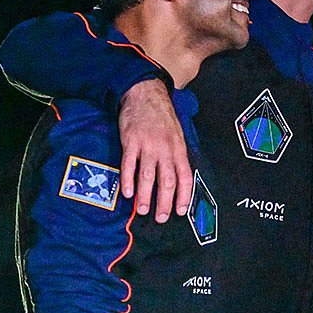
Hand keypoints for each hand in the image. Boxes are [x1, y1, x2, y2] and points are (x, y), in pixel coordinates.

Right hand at [118, 80, 190, 222]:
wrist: (145, 94)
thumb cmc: (162, 117)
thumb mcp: (177, 135)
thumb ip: (177, 156)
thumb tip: (178, 179)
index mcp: (179, 150)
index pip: (185, 177)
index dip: (184, 196)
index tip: (180, 211)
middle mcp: (165, 150)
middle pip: (167, 181)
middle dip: (165, 202)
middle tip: (160, 218)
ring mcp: (148, 146)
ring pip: (148, 176)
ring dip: (145, 195)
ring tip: (143, 210)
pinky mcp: (131, 142)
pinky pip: (129, 164)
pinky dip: (128, 180)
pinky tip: (127, 193)